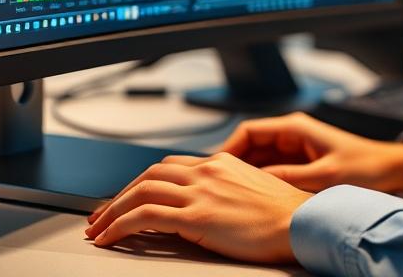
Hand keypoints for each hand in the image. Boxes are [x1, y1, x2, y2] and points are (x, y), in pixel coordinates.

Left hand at [85, 153, 311, 262]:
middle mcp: (208, 171)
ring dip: (112, 211)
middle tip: (101, 215)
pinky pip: (145, 217)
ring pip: (140, 191)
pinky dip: (120, 226)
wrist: (304, 222)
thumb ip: (228, 190)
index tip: (128, 199)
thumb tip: (211, 205)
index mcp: (222, 163)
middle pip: (149, 174)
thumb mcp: (254, 190)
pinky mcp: (197, 216)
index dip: (142, 183)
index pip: (170, 166)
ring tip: (98, 229)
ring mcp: (201, 191)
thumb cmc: (288, 215)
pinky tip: (109, 238)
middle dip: (120, 195)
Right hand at [220, 111, 402, 193]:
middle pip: (249, 146)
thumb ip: (289, 177)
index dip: (228, 148)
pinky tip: (250, 199)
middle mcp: (292, 135)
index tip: (214, 168)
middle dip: (231, 165)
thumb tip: (254, 183)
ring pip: (257, 161)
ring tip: (226, 195)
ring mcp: (295, 150)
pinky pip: (271, 171)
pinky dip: (258, 183)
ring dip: (244, 176)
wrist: (390, 171)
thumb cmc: (365, 167)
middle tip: (214, 187)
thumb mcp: (324, 176)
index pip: (249, 131)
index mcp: (295, 127)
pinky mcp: (300, 164)